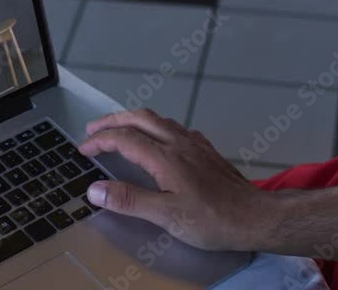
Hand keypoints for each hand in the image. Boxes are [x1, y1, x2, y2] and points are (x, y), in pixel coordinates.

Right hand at [77, 109, 278, 251]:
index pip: (124, 138)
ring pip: (158, 119)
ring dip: (133, 120)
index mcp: (165, 157)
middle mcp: (179, 143)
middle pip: (139, 118)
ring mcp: (195, 144)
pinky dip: (155, 127)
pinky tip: (157, 140)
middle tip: (92, 129)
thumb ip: (130, 200)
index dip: (100, 141)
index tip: (83, 149)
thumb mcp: (166, 216)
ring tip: (118, 129)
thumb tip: (94, 189)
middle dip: (112, 120)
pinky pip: (174, 127)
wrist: (255, 216)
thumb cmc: (211, 220)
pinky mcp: (206, 150)